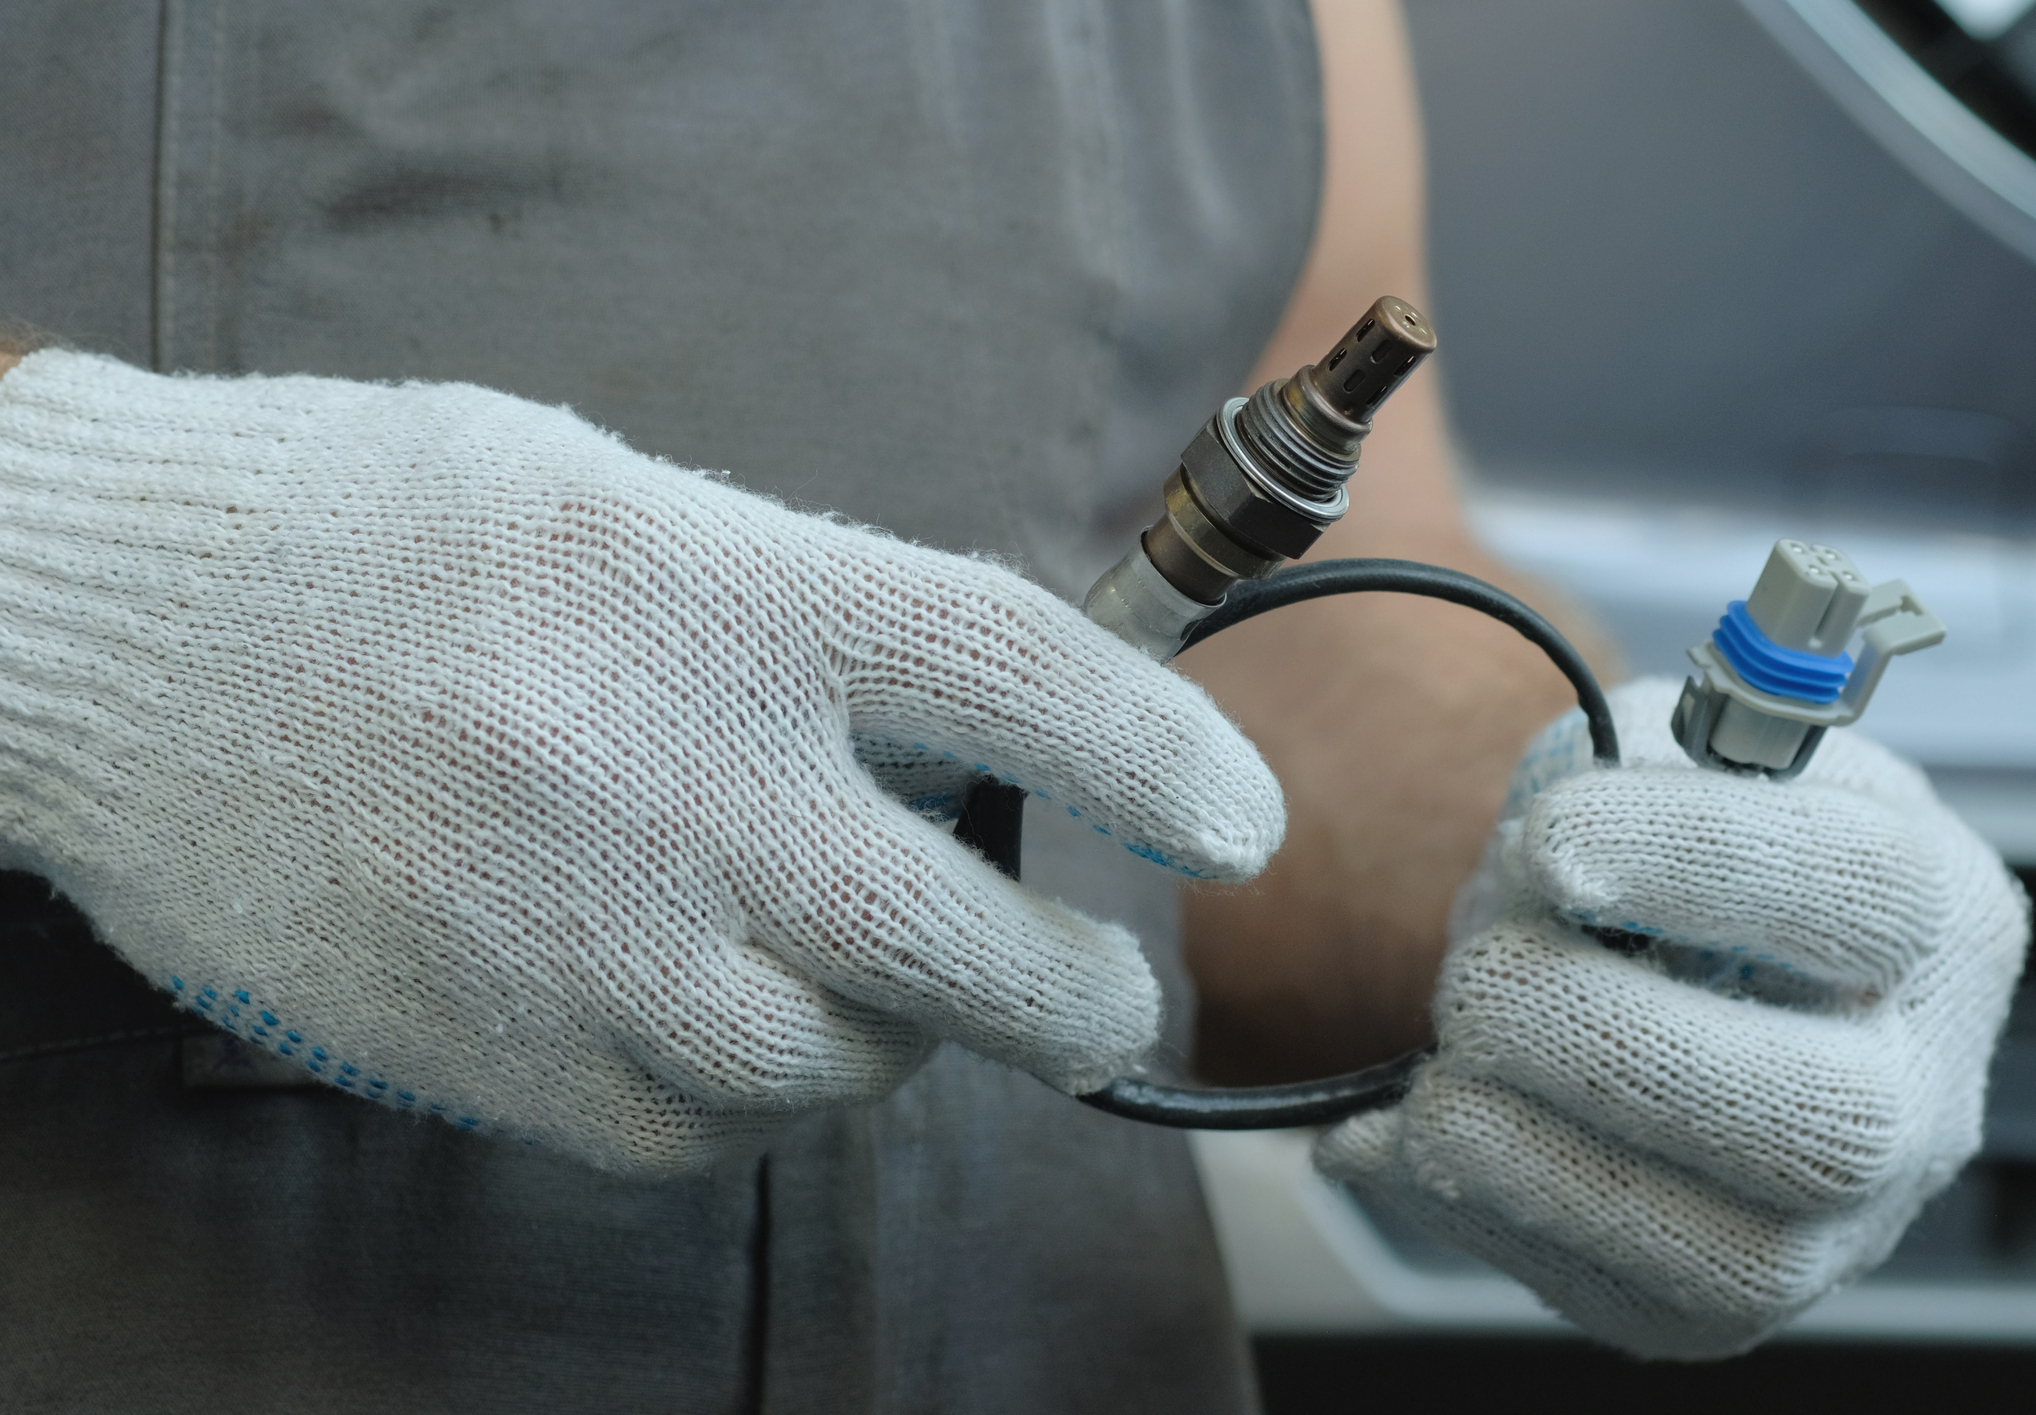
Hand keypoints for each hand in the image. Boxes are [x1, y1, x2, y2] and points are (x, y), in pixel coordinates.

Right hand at [0, 351, 1282, 1173]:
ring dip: (893, 1041)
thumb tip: (977, 731)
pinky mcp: (497, 1060)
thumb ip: (804, 616)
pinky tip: (725, 1011)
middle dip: (1077, 994)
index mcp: (711, 592)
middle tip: (1103, 989)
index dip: (1158, 752)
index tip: (1238, 820)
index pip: (1011, 671)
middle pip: (961, 949)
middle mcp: (660, 781)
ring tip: (862, 973)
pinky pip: (704, 1135)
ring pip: (837, 1072)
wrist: (117, 644)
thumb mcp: (620, 501)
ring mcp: (574, 942)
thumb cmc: (388, 537)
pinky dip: (756, 1090)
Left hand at [1315, 678, 2025, 1356]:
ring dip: (1541, 1159)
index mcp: (1933, 914)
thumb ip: (1613, 772)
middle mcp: (1919, 1087)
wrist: (1661, 965)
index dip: (1695, 860)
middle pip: (1823, 1120)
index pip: (1859, 890)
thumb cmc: (1667, 850)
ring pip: (1732, 1254)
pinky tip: (1402, 1132)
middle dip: (1608, 1045)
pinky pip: (1619, 1295)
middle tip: (1478, 980)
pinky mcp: (1724, 1300)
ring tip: (1436, 1076)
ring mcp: (1840, 1222)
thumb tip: (1542, 865)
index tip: (1548, 840)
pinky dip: (1479, 1209)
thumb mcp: (1656, 755)